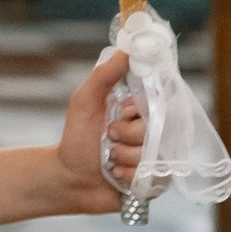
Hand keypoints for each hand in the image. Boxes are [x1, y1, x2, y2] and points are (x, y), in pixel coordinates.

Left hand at [55, 45, 148, 212]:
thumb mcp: (85, 101)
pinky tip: (116, 174)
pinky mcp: (157, 180)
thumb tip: (127, 50)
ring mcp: (157, 157)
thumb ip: (104, 75)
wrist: (69, 179)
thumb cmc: (77, 138)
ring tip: (110, 158)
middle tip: (109, 135)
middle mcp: (154, 131)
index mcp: (140, 110)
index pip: (161, 99)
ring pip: (155, 153)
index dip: (141, 106)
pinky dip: (129, 174)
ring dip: (124, 156)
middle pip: (158, 127)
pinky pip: (153, 176)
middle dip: (127, 133)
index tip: (122, 110)